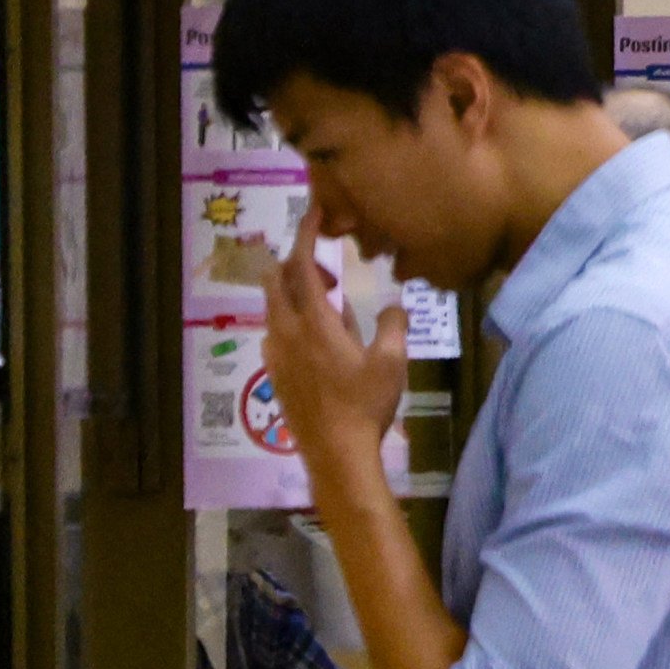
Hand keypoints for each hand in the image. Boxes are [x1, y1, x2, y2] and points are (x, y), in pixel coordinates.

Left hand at [261, 206, 411, 490]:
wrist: (335, 453)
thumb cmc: (365, 406)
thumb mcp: (392, 363)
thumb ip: (393, 326)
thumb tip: (395, 305)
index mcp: (314, 322)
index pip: (300, 265)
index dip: (304, 235)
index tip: (313, 214)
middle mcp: (286, 331)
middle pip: (276, 280)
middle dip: (298, 265)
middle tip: (329, 273)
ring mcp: (275, 352)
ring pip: (274, 306)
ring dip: (296, 294)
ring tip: (331, 309)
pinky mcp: (274, 371)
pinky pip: (277, 330)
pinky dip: (293, 319)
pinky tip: (320, 342)